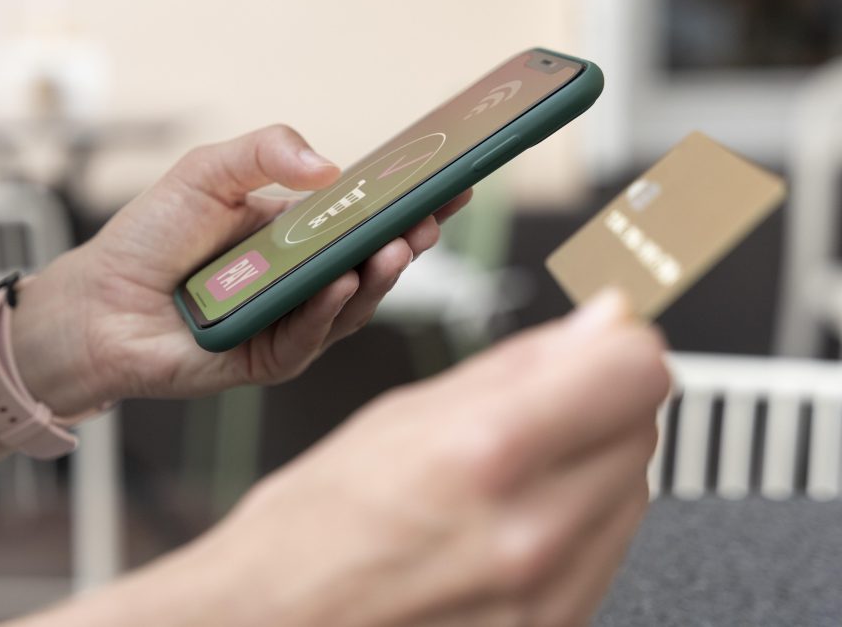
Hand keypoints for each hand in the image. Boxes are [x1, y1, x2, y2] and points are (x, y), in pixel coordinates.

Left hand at [11, 125, 471, 413]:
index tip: (448, 183)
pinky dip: (326, 312)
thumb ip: (264, 152)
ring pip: (352, 306)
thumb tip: (330, 165)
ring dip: (377, 278)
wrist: (98, 302)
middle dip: (407, 242)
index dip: (407, 201)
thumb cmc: (151, 236)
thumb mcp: (206, 173)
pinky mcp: (269, 359)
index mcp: (298, 233)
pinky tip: (337, 285)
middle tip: (430, 219)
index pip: (365, 216)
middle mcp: (303, 279)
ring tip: (394, 248)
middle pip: (371, 264)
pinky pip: (308, 338)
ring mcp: (291, 322)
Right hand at [164, 291, 669, 626]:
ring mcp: (548, 595)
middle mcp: (531, 532)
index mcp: (485, 453)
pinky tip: (510, 522)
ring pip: (632, 490)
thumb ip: (519, 366)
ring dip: (587, 464)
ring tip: (505, 477)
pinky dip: (575, 521)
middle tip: (532, 412)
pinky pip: (607, 551)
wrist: (279, 626)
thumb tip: (602, 323)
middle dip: (597, 403)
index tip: (598, 344)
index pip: (636, 372)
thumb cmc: (312, 530)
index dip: (618, 344)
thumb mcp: (400, 416)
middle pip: (642, 428)